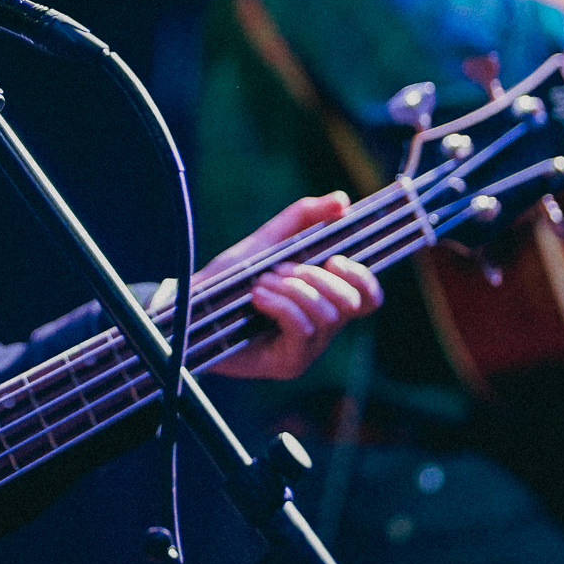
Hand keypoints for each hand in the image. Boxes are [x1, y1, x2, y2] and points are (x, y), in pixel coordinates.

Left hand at [205, 193, 383, 380]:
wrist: (193, 306)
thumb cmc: (231, 278)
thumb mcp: (269, 240)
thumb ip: (305, 217)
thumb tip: (343, 200)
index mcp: (325, 299)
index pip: (370, 298)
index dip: (363, 278)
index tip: (336, 258)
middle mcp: (323, 327)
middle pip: (351, 304)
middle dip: (317, 278)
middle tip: (281, 269)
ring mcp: (308, 349)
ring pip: (326, 316)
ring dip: (292, 290)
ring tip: (261, 283)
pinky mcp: (289, 363)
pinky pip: (303, 330)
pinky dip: (282, 305)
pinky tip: (258, 297)